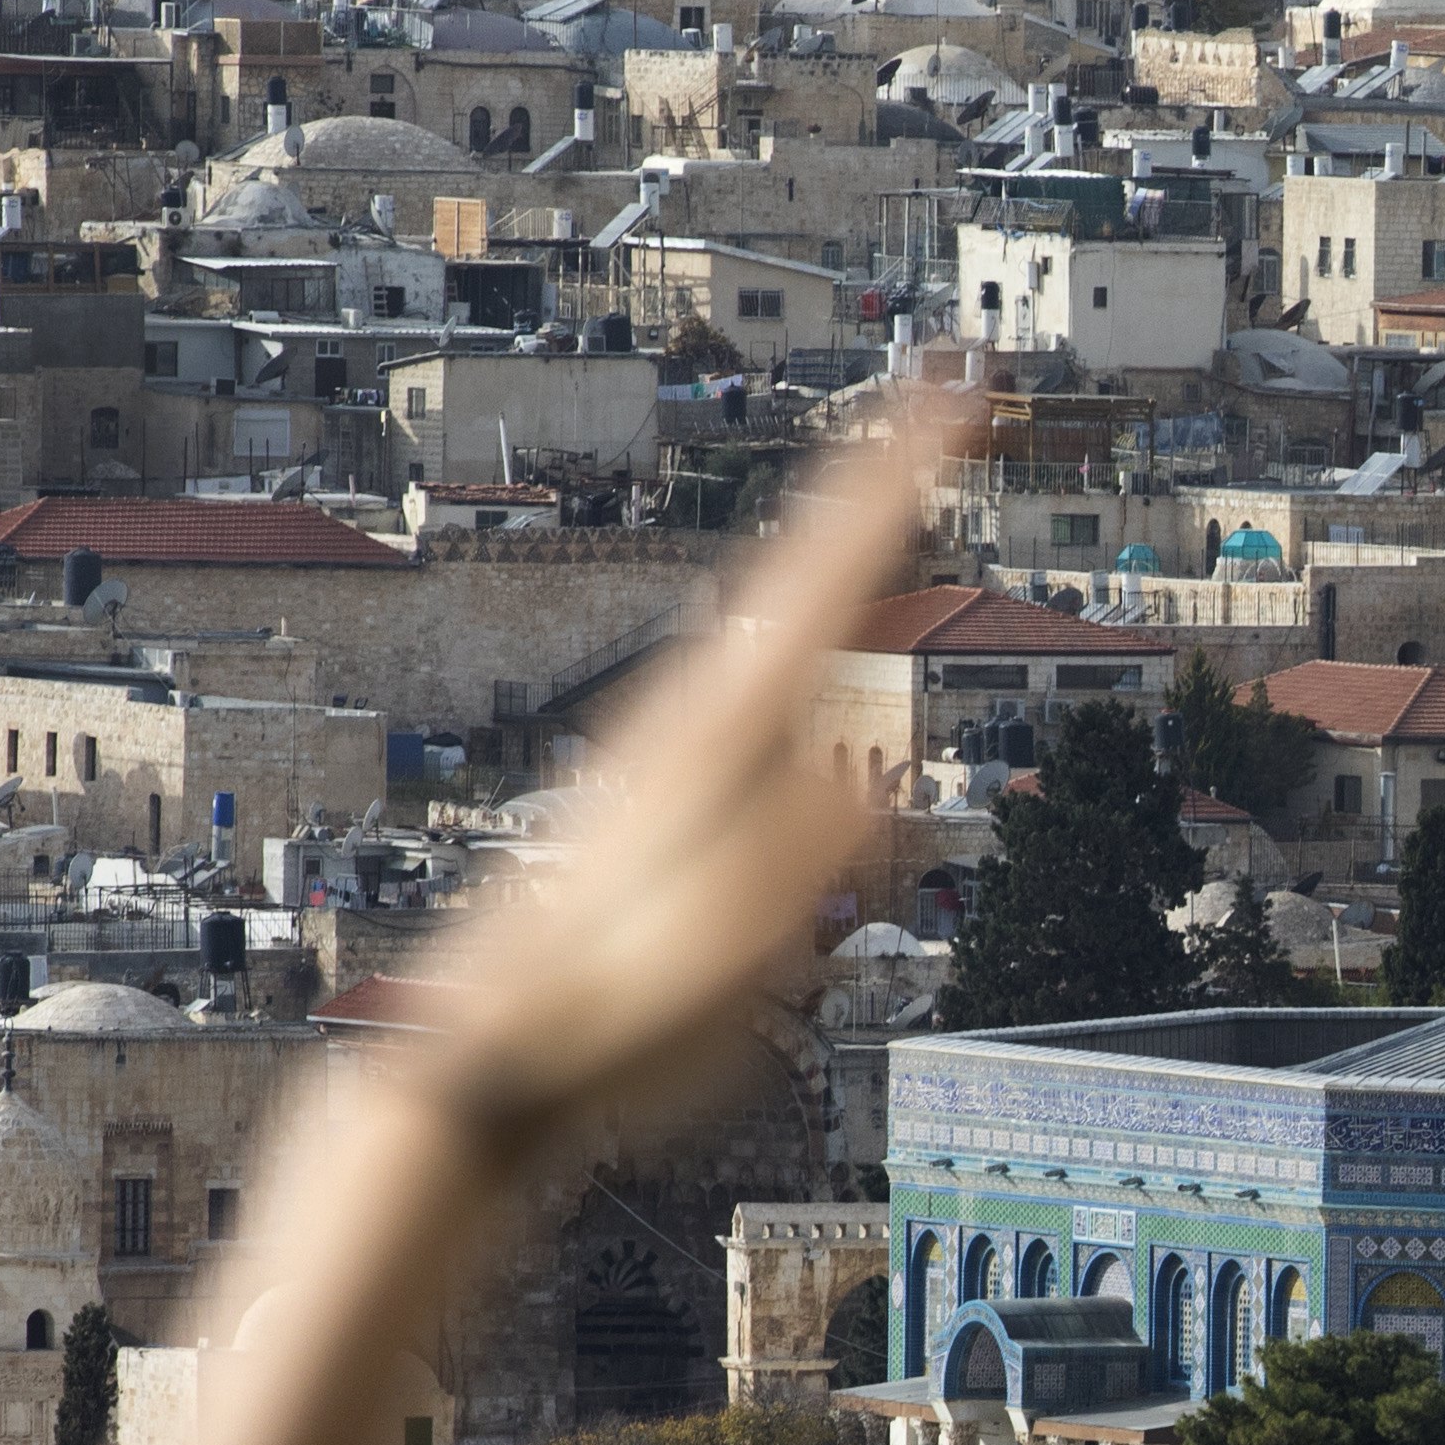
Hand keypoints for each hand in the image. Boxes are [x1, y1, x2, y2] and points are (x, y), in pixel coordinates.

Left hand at [403, 374, 974, 1165]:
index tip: (955, 390)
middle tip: (947, 390)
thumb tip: (883, 766)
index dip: (900, 476)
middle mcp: (692, 712)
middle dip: (882, 470)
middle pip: (800, 559)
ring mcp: (674, 742)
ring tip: (896, 472)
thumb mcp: (721, 954)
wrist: (489, 1054)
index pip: (827, 571)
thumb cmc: (606, 1014)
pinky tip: (811, 620)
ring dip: (842, 532)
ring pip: (773, 604)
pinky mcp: (666, 783)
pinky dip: (805, 609)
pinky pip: (762, 659)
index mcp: (717, 732)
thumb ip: (798, 855)